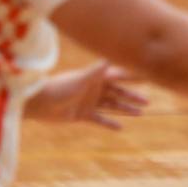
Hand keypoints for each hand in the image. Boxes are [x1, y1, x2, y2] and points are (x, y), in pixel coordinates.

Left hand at [25, 61, 147, 128]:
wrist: (39, 103)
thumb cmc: (59, 87)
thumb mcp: (80, 79)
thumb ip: (95, 71)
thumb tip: (109, 58)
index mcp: (96, 77)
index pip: (119, 76)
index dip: (133, 76)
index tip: (148, 74)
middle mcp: (95, 88)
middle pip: (118, 92)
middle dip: (132, 96)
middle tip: (148, 101)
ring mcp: (89, 102)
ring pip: (112, 105)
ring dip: (125, 108)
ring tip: (140, 113)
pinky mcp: (83, 114)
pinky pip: (100, 119)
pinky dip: (110, 123)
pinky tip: (121, 127)